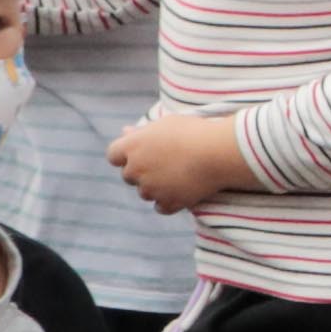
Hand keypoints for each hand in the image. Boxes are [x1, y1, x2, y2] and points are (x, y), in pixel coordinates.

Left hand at [108, 113, 259, 211]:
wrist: (217, 152)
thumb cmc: (193, 132)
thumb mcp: (166, 124)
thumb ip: (142, 132)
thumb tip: (125, 132)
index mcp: (132, 146)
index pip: (113, 155)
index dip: (125, 155)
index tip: (142, 153)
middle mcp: (136, 169)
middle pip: (128, 176)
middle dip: (142, 172)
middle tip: (165, 163)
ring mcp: (150, 188)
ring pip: (145, 193)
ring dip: (156, 187)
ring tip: (178, 176)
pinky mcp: (168, 203)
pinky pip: (160, 207)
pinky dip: (169, 202)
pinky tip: (181, 192)